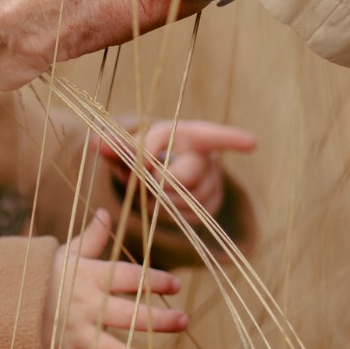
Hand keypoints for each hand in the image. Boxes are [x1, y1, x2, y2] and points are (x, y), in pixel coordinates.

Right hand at [42, 210, 188, 348]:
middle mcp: (83, 307)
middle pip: (126, 316)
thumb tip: (106, 212)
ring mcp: (72, 336)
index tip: (176, 284)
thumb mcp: (62, 253)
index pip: (126, 277)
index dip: (152, 280)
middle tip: (184, 322)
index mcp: (87, 278)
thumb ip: (90, 239)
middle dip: (157, 320)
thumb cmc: (38, 276)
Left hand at [102, 119, 255, 224]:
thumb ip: (114, 147)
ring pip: (186, 198)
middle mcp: (205, 156)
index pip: (210, 135)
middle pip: (186, 175)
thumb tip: (96, 143)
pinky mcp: (212, 204)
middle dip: (160, 182)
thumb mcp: (127, 149)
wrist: (154, 174)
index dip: (230, 138)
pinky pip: (191, 215)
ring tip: (152, 189)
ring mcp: (212, 181)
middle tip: (144, 180)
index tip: (253, 142)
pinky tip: (166, 203)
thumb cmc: (140, 156)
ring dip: (162, 199)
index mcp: (186, 133)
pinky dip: (172, 213)